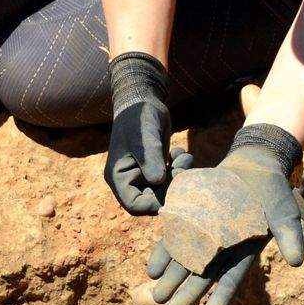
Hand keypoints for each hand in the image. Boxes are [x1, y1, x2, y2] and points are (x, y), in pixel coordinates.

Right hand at [106, 53, 191, 213]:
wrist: (142, 99)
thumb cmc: (138, 117)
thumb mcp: (145, 138)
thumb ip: (151, 160)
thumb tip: (159, 181)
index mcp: (119, 177)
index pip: (135, 205)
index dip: (154, 204)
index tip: (172, 190)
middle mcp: (129, 179)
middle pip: (152, 199)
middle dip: (170, 187)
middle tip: (183, 168)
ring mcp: (141, 174)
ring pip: (163, 190)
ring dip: (177, 177)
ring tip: (184, 157)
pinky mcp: (154, 167)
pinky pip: (168, 179)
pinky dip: (178, 169)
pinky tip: (179, 153)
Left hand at [148, 124, 303, 304]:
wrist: (252, 168)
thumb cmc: (272, 193)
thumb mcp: (285, 213)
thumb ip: (290, 236)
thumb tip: (297, 261)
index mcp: (244, 255)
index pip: (231, 281)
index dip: (220, 300)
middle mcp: (221, 251)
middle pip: (202, 277)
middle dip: (187, 295)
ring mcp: (204, 236)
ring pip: (184, 262)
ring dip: (171, 279)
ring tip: (156, 297)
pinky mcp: (190, 220)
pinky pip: (174, 240)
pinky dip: (164, 254)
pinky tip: (152, 269)